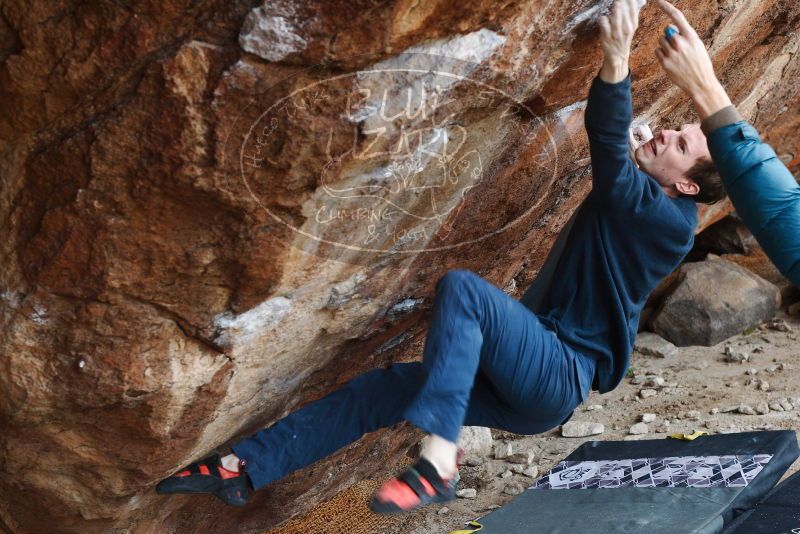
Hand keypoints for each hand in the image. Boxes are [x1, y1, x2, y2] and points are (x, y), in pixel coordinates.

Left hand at [598, 0, 644, 82]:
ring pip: (615, 16)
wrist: (618, 55)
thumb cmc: (624, 37)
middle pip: (624, 10)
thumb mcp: (632, 26)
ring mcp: (616, 33)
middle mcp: (626, 28)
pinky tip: (602, 17)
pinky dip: (603, 19)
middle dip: (620, 2)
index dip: (629, 0)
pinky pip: (604, 23)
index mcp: (633, 23)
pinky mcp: (606, 37)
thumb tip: (639, 1)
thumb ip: (634, 12)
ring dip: (614, 9)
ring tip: (614, 3)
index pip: (633, 7)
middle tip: (618, 0)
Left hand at [655, 0, 731, 117]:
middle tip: (677, 47)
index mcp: (691, 36)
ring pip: (660, 41)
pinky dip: (661, 54)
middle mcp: (681, 43)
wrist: (700, 83)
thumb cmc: (699, 63)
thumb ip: (684, 36)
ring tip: (675, 56)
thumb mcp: (697, 45)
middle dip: (669, 36)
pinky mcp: (665, 63)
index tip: (657, 1)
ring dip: (665, 46)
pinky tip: (671, 61)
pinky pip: (657, 51)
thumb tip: (668, 29)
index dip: (666, 7)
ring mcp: (672, 53)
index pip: (677, 17)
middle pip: (666, 31)